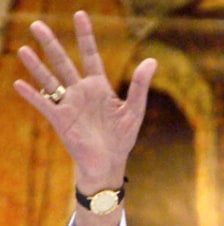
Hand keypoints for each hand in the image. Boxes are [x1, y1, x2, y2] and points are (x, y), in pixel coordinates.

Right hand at [13, 10, 156, 191]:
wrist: (109, 162)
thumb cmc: (122, 137)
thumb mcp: (135, 110)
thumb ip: (140, 86)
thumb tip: (152, 61)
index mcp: (99, 87)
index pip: (91, 55)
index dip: (85, 36)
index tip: (79, 14)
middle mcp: (81, 92)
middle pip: (63, 63)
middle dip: (51, 44)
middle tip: (37, 25)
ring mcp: (69, 105)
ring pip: (50, 81)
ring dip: (37, 67)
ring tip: (24, 50)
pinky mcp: (60, 120)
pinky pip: (44, 105)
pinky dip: (32, 95)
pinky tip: (20, 84)